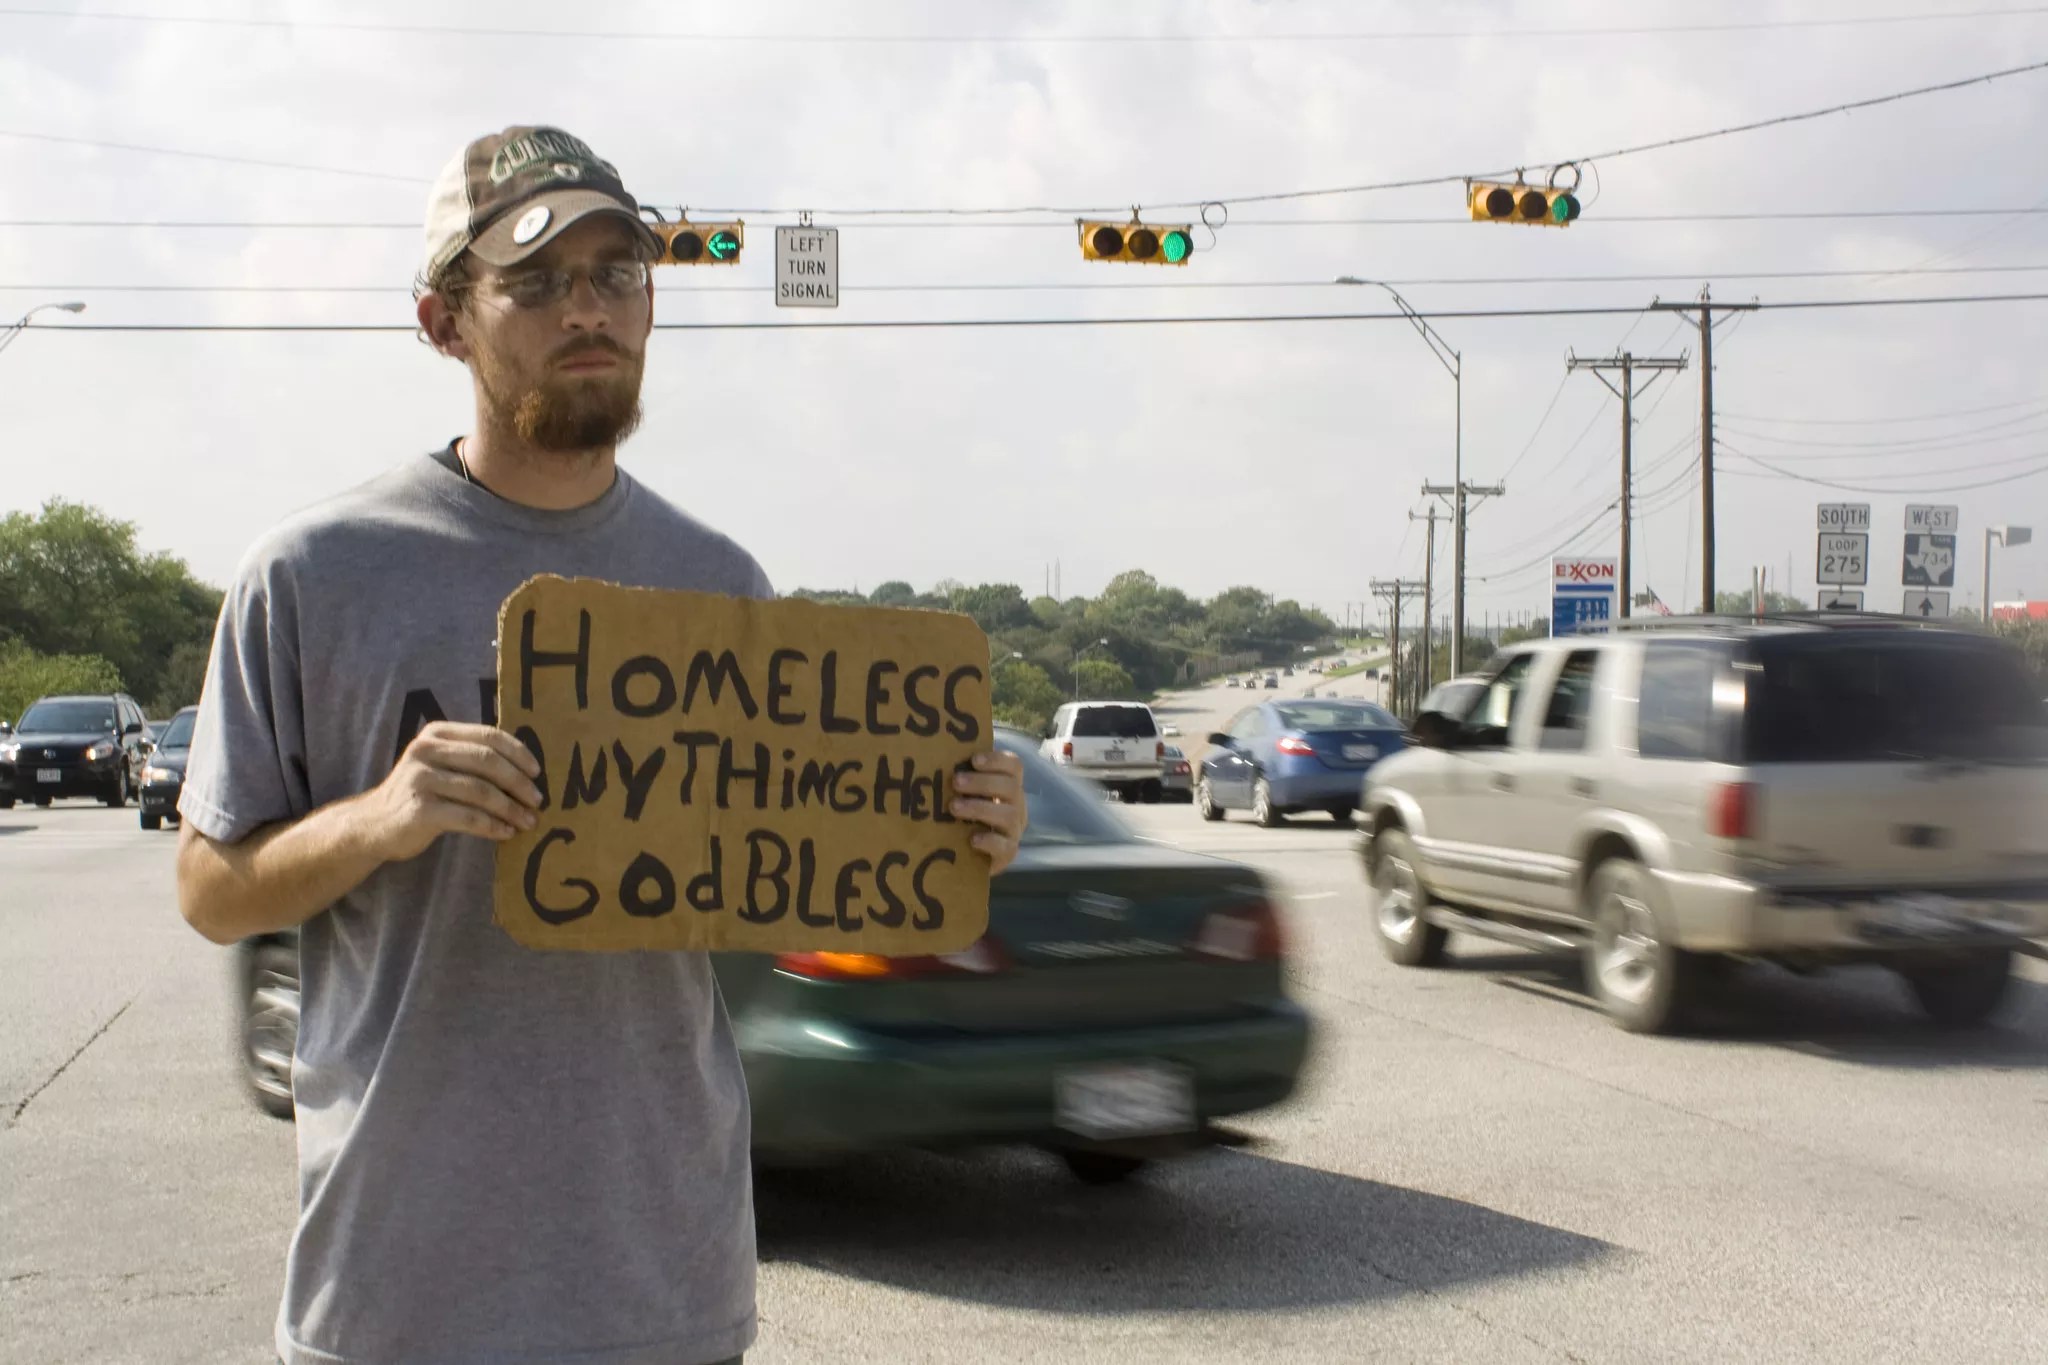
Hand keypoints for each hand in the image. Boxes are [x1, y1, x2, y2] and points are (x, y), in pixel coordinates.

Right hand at [360, 722, 544, 862]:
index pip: (487, 736)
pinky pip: (468, 817)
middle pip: (487, 762)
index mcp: (436, 733)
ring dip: (510, 809)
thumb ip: (472, 759)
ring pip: (481, 791)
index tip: (537, 772)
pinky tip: (506, 833)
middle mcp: (426, 751)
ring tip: (528, 822)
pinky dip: (492, 826)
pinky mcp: (420, 810)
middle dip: (518, 782)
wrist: (374, 824)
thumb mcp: (441, 766)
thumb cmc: (420, 794)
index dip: (518, 753)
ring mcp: (420, 779)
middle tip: (538, 801)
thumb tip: (527, 772)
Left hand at [950, 750, 1028, 875]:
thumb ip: (959, 776)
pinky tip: (972, 838)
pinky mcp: (1007, 853)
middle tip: (955, 782)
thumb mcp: (964, 794)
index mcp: (1008, 786)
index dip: (996, 760)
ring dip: (980, 808)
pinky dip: (989, 840)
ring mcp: (1014, 830)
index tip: (973, 760)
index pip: (1014, 766)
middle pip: (1011, 787)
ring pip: (1008, 815)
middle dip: (982, 782)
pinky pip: (1005, 846)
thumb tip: (931, 751)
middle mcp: (1016, 806)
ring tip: (954, 807)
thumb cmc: (964, 816)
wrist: (968, 856)